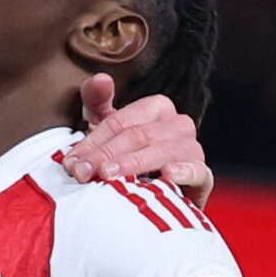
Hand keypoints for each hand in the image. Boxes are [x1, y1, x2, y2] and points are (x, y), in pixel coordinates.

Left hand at [65, 74, 213, 205]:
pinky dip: (184, 172)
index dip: (94, 141)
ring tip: (109, 175)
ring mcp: (192, 149)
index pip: (121, 121)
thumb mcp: (105, 128)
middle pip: (139, 135)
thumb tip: (101, 79)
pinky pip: (198, 171)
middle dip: (106, 154)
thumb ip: (97, 102)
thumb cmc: (125, 157)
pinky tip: (167, 175)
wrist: (149, 197)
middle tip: (82, 173)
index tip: (72, 162)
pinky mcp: (203, 176)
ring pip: (165, 151)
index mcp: (156, 109)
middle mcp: (178, 125)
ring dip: (134, 163)